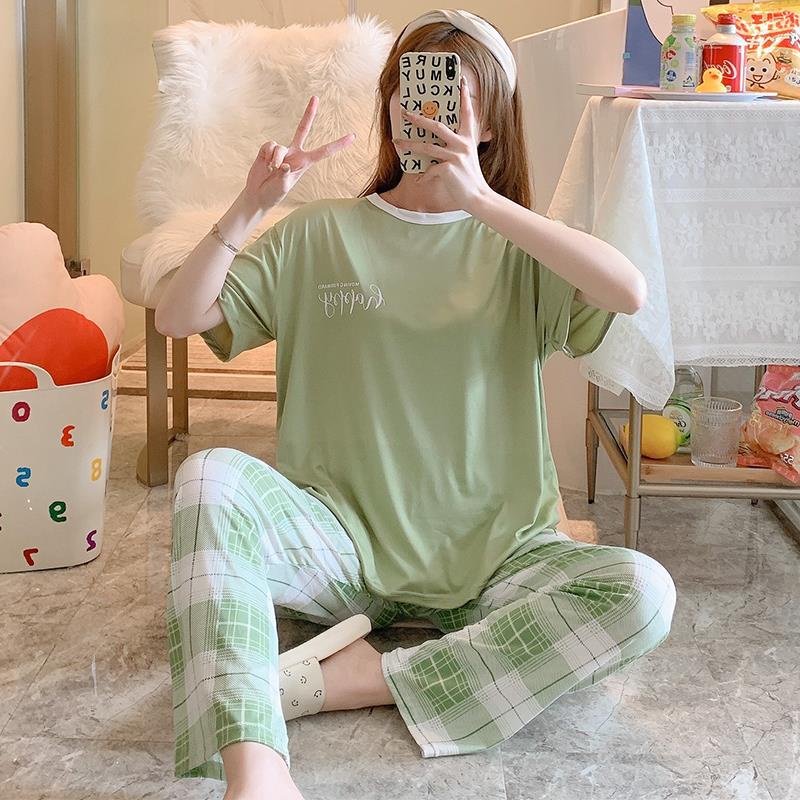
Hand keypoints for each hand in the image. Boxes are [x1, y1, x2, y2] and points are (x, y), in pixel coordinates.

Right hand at [244, 95, 355, 210]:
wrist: (258, 195)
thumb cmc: (274, 194)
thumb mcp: (283, 188)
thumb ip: (284, 176)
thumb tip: (284, 164)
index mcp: (304, 163)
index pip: (324, 151)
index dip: (338, 144)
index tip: (353, 137)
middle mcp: (295, 153)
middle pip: (303, 128)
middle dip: (309, 113)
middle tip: (315, 97)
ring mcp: (281, 150)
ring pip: (280, 147)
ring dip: (275, 160)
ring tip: (272, 170)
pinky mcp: (268, 149)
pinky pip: (269, 146)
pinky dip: (267, 156)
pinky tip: (266, 164)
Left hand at [392, 76, 492, 212]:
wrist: (477, 197)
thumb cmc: (469, 179)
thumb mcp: (467, 158)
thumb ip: (457, 148)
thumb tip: (436, 144)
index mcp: (468, 139)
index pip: (467, 114)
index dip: (464, 98)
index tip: (462, 82)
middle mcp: (462, 144)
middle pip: (437, 126)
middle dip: (419, 119)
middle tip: (406, 113)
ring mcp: (455, 156)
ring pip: (427, 147)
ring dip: (409, 145)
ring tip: (397, 143)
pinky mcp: (448, 168)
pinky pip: (429, 170)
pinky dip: (423, 176)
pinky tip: (420, 180)